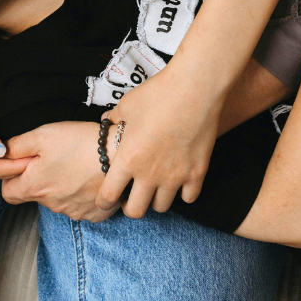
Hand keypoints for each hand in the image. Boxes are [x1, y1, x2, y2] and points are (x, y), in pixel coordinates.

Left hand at [0, 122, 118, 220]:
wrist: (119, 154)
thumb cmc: (79, 141)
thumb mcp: (42, 135)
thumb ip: (16, 147)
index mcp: (35, 187)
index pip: (7, 194)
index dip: (11, 178)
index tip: (24, 164)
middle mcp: (52, 206)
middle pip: (35, 196)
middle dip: (39, 179)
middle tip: (55, 158)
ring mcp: (74, 213)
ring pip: (58, 201)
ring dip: (61, 186)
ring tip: (76, 164)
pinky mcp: (94, 215)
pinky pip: (81, 206)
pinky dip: (81, 194)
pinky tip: (89, 177)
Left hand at [96, 65, 220, 215]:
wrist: (193, 88)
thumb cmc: (156, 93)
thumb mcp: (127, 104)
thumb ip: (114, 118)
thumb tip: (107, 121)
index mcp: (128, 158)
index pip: (108, 195)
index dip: (103, 200)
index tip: (104, 197)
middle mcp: (150, 174)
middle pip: (135, 211)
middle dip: (130, 206)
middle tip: (132, 195)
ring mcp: (175, 176)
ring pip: (161, 207)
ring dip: (156, 199)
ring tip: (156, 186)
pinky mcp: (197, 173)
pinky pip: (188, 198)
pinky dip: (182, 193)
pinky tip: (179, 180)